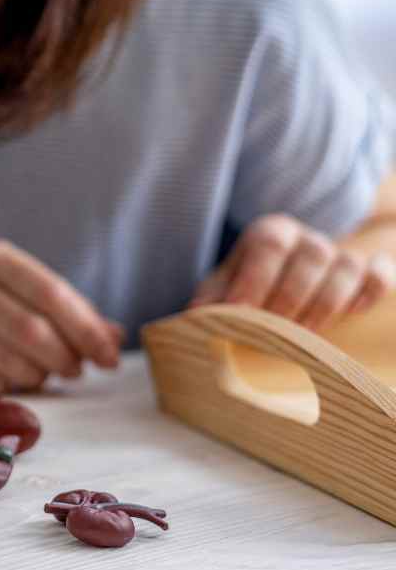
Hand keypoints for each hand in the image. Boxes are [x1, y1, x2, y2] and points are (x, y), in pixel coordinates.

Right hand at [0, 241, 121, 393]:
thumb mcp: (13, 282)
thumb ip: (64, 306)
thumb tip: (114, 336)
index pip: (51, 294)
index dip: (87, 329)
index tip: (109, 357)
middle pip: (32, 332)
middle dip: (65, 359)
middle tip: (76, 370)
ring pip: (11, 362)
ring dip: (38, 377)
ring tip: (40, 372)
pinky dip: (7, 388)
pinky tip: (7, 378)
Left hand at [190, 213, 395, 330]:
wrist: (294, 280)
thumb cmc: (253, 288)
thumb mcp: (227, 288)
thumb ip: (211, 300)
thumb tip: (192, 318)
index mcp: (270, 233)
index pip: (268, 245)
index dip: (255, 279)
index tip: (241, 312)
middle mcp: (308, 238)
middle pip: (311, 256)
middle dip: (291, 298)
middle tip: (274, 332)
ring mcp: (342, 253)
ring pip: (347, 265)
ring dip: (327, 303)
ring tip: (306, 336)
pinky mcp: (371, 270)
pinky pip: (380, 275)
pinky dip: (371, 292)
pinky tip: (354, 315)